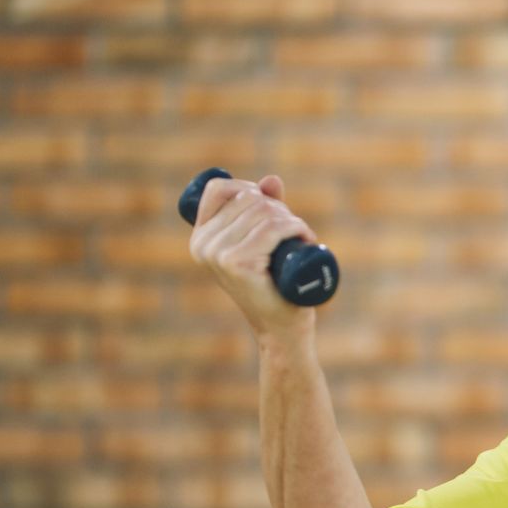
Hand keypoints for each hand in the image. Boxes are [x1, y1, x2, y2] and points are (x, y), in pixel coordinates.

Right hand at [188, 173, 317, 340]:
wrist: (282, 327)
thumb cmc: (275, 283)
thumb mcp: (265, 240)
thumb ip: (265, 209)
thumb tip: (271, 180)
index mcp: (201, 236)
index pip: (219, 188)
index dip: (250, 189)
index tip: (272, 209)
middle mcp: (203, 243)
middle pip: (249, 198)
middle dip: (280, 209)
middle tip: (294, 232)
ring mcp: (217, 254)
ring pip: (264, 212)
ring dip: (292, 221)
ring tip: (302, 239)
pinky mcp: (236, 263)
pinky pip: (272, 229)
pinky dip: (295, 229)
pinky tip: (306, 240)